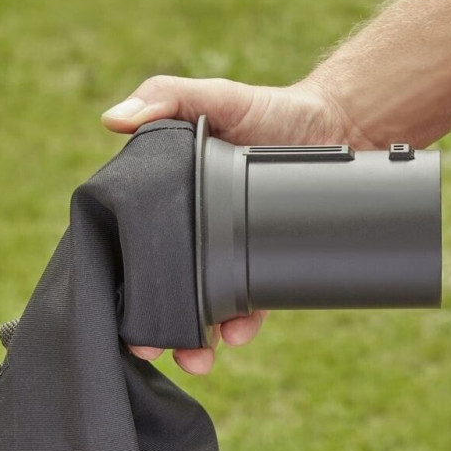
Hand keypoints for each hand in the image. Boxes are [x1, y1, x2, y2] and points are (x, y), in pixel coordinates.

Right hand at [102, 75, 372, 373]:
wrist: (336, 129)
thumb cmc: (271, 109)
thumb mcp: (216, 96)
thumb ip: (167, 96)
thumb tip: (114, 119)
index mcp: (172, 195)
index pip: (136, 240)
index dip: (123, 275)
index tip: (115, 306)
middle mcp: (196, 228)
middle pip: (165, 283)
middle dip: (156, 320)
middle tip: (152, 347)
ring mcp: (230, 248)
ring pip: (204, 303)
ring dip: (196, 336)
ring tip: (197, 354)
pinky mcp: (264, 262)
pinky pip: (250, 301)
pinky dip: (242, 322)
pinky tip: (237, 331)